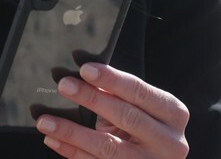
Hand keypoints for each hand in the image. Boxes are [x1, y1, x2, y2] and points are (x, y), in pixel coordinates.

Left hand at [36, 63, 189, 158]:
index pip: (140, 92)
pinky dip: (72, 151)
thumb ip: (119, 94)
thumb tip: (83, 77)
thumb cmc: (146, 128)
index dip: (112, 80)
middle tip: (64, 85)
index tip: (85, 69)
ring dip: (72, 132)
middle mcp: (169, 142)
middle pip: (126, 116)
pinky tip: (53, 139)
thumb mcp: (140, 109)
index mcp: (174, 114)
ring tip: (46, 120)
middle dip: (91, 99)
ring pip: (108, 147)